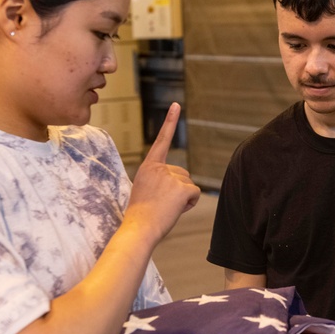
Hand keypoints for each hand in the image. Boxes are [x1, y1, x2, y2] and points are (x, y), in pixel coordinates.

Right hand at [126, 103, 200, 241]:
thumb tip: (177, 182)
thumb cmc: (141, 214)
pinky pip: (195, 193)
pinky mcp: (182, 187)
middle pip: (183, 173)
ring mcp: (171, 176)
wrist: (138, 229)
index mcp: (148, 166)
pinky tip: (175, 210)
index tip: (176, 104)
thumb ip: (159, 180)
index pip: (162, 140)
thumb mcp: (145, 189)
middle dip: (178, 189)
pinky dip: (189, 204)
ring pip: (189, 184)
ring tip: (165, 207)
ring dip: (183, 197)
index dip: (170, 121)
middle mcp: (159, 167)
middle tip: (161, 203)